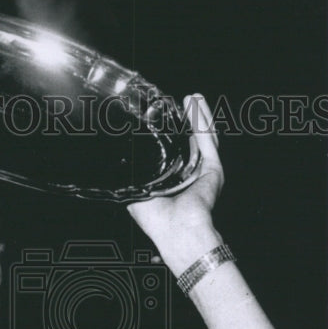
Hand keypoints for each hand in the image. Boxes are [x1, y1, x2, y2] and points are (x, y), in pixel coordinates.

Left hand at [127, 94, 223, 272]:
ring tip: (192, 98)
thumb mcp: (136, 194)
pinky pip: (209, 141)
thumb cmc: (157, 222)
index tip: (161, 118)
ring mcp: (204, 173)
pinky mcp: (214, 170)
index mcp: (174, 183)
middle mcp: (191, 177)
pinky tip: (197, 106)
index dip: (170, 135)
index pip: (174, 153)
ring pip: (204, 137)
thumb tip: (113, 163)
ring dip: (198, 115)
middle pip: (191, 141)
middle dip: (187, 121)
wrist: (176, 231)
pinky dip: (203, 122)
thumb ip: (130, 178)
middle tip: (179, 102)